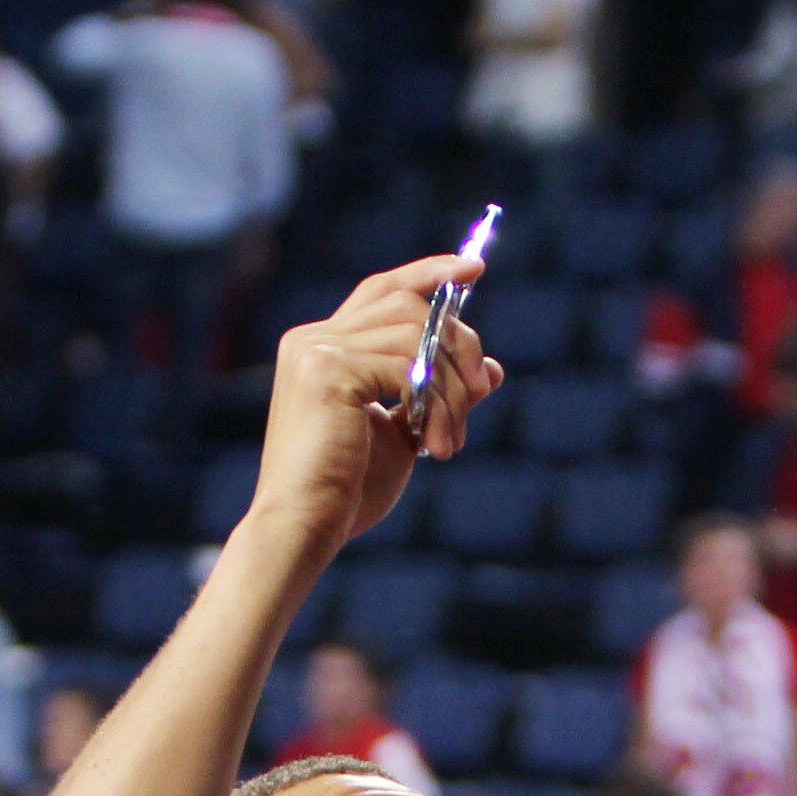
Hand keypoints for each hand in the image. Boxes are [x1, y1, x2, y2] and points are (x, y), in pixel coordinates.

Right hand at [246, 256, 501, 556]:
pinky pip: (406, 365)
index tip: (474, 268)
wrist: (305, 526)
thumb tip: (491, 369)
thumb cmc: (347, 490)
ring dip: (450, 389)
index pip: (383, 291)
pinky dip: (434, 402)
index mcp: (322, 348)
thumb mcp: (406, 434)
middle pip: (408, 306)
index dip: (429, 273)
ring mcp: (316, 351)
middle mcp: (313, 339)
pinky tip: (433, 444)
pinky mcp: (327, 371)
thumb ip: (441, 395)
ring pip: (415, 336)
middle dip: (457, 344)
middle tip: (477, 394)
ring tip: (450, 441)